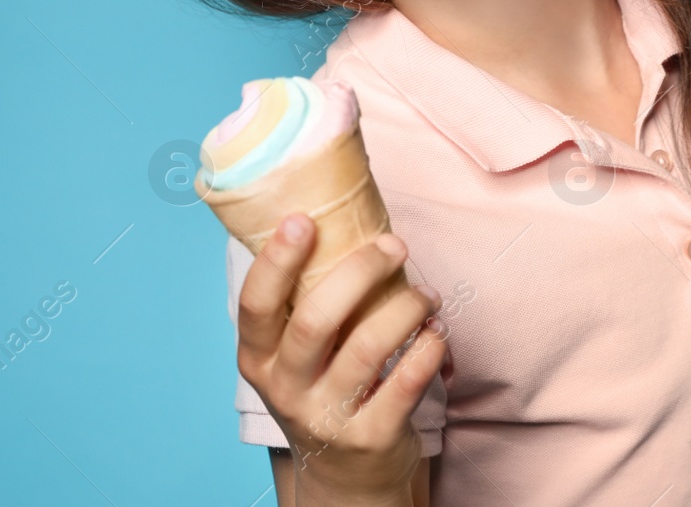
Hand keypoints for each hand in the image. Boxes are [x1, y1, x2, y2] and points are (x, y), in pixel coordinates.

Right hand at [237, 213, 445, 505]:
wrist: (344, 476)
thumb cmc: (323, 388)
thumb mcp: (294, 355)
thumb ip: (302, 301)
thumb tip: (330, 215)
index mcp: (258, 358)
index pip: (255, 305)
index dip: (276, 261)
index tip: (304, 220)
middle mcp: (285, 388)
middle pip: (315, 320)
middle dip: (359, 272)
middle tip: (394, 245)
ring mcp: (327, 416)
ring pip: (368, 347)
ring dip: (405, 306)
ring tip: (426, 293)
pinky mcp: (371, 436)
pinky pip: (406, 382)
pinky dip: (428, 346)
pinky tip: (436, 330)